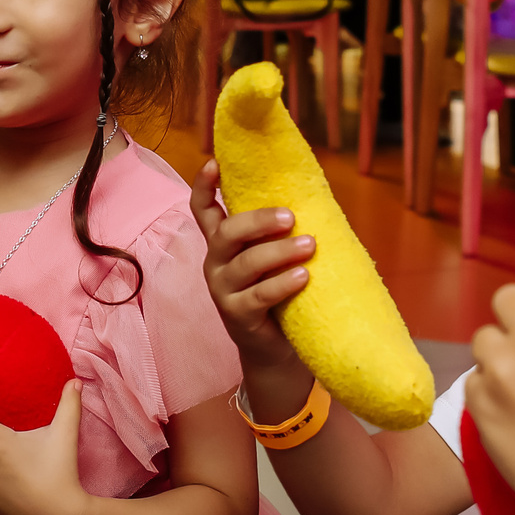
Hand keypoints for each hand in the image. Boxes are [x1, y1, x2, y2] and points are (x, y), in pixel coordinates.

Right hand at [188, 160, 308, 377]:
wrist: (278, 351)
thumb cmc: (281, 294)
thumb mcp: (275, 258)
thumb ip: (278, 232)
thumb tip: (312, 197)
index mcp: (222, 244)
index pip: (202, 209)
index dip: (203, 185)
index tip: (215, 163)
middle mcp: (215, 263)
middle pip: (225, 232)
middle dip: (258, 220)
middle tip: (292, 217)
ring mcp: (222, 290)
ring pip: (245, 264)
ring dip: (279, 252)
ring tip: (310, 246)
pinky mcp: (236, 316)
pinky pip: (258, 296)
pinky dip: (282, 284)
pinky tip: (304, 277)